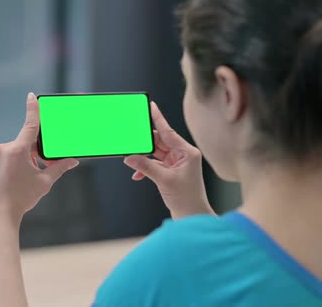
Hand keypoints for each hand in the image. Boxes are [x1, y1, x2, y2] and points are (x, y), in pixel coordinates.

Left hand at [0, 93, 78, 225]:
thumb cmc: (22, 199)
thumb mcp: (44, 182)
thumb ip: (59, 168)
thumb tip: (73, 161)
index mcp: (19, 151)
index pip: (30, 125)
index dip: (33, 110)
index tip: (31, 96)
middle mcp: (2, 149)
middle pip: (22, 146)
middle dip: (31, 155)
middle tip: (36, 170)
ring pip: (9, 153)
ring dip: (16, 162)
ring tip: (18, 181)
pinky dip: (3, 166)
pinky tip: (5, 181)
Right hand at [123, 102, 214, 219]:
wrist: (192, 216)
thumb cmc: (186, 199)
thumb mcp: (164, 180)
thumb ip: (145, 167)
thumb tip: (130, 157)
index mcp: (187, 152)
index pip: (169, 132)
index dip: (158, 119)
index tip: (151, 106)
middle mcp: (183, 155)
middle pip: (160, 141)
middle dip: (145, 141)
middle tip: (131, 136)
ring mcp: (177, 163)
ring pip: (156, 153)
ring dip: (143, 156)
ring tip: (130, 157)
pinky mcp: (171, 172)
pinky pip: (154, 164)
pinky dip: (145, 168)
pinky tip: (136, 174)